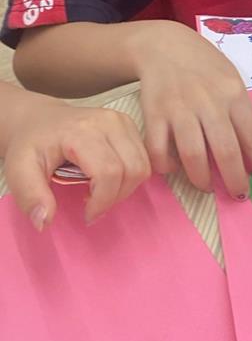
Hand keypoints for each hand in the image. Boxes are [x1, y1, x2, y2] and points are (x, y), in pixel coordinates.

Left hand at [3, 96, 150, 228]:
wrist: (39, 119)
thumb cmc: (30, 144)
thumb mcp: (18, 170)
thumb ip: (30, 196)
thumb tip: (45, 222)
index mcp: (82, 132)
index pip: (109, 172)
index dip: (102, 201)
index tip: (87, 214)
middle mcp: (109, 122)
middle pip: (132, 170)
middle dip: (116, 197)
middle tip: (93, 205)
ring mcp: (122, 121)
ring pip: (143, 165)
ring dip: (126, 188)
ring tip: (100, 192)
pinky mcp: (129, 125)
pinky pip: (143, 158)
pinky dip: (131, 176)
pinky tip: (109, 178)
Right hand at [135, 22, 251, 200]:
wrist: (164, 45)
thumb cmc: (205, 65)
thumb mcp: (233, 81)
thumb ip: (248, 114)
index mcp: (233, 94)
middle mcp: (209, 102)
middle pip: (225, 151)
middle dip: (235, 180)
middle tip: (239, 195)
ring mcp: (180, 108)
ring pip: (193, 155)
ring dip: (202, 179)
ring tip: (208, 186)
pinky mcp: (154, 114)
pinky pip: (159, 150)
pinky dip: (166, 166)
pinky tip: (174, 169)